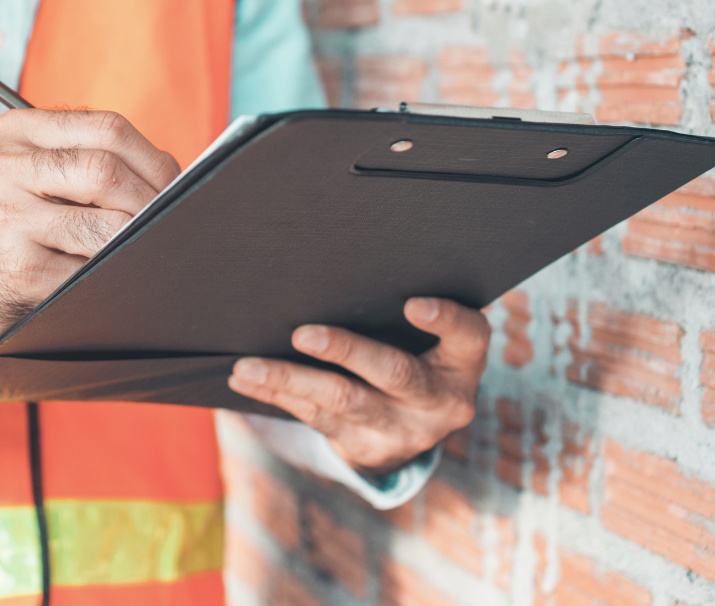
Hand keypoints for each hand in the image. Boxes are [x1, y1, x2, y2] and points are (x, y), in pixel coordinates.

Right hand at [0, 109, 179, 359]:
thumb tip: (176, 178)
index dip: (154, 159)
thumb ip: (89, 160)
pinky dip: (113, 274)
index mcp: (14, 132)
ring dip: (135, 241)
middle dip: (151, 201)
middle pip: (105, 171)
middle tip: (170, 220)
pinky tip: (112, 275)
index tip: (175, 184)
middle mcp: (1, 168)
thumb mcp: (33, 174)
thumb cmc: (14, 225)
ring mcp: (5, 219)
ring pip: (104, 226)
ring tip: (144, 247)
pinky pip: (90, 270)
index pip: (106, 128)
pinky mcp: (17, 269)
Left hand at [228, 298, 488, 474]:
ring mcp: (403, 431)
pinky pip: (315, 419)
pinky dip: (277, 395)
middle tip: (302, 334)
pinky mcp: (365, 448)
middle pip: (394, 373)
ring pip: (342, 402)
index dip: (445, 320)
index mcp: (462, 364)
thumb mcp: (428, 340)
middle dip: (345, 351)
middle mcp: (439, 402)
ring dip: (289, 380)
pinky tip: (246, 380)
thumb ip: (399, 310)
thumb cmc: (415, 355)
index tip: (413, 303)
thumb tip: (335, 265)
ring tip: (248, 366)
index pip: (468, 336)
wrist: (410, 432)